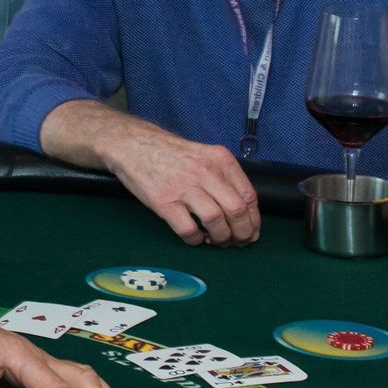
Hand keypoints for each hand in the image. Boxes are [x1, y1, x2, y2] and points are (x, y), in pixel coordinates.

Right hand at [109, 133, 259, 246]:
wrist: (134, 146)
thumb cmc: (171, 155)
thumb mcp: (204, 156)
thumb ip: (223, 177)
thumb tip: (242, 211)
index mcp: (220, 159)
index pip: (248, 195)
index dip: (254, 220)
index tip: (251, 232)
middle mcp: (205, 171)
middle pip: (236, 210)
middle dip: (242, 233)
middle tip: (237, 242)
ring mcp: (184, 187)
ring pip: (216, 221)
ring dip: (220, 238)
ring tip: (216, 240)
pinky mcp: (164, 202)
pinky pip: (189, 230)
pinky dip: (196, 240)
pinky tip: (195, 237)